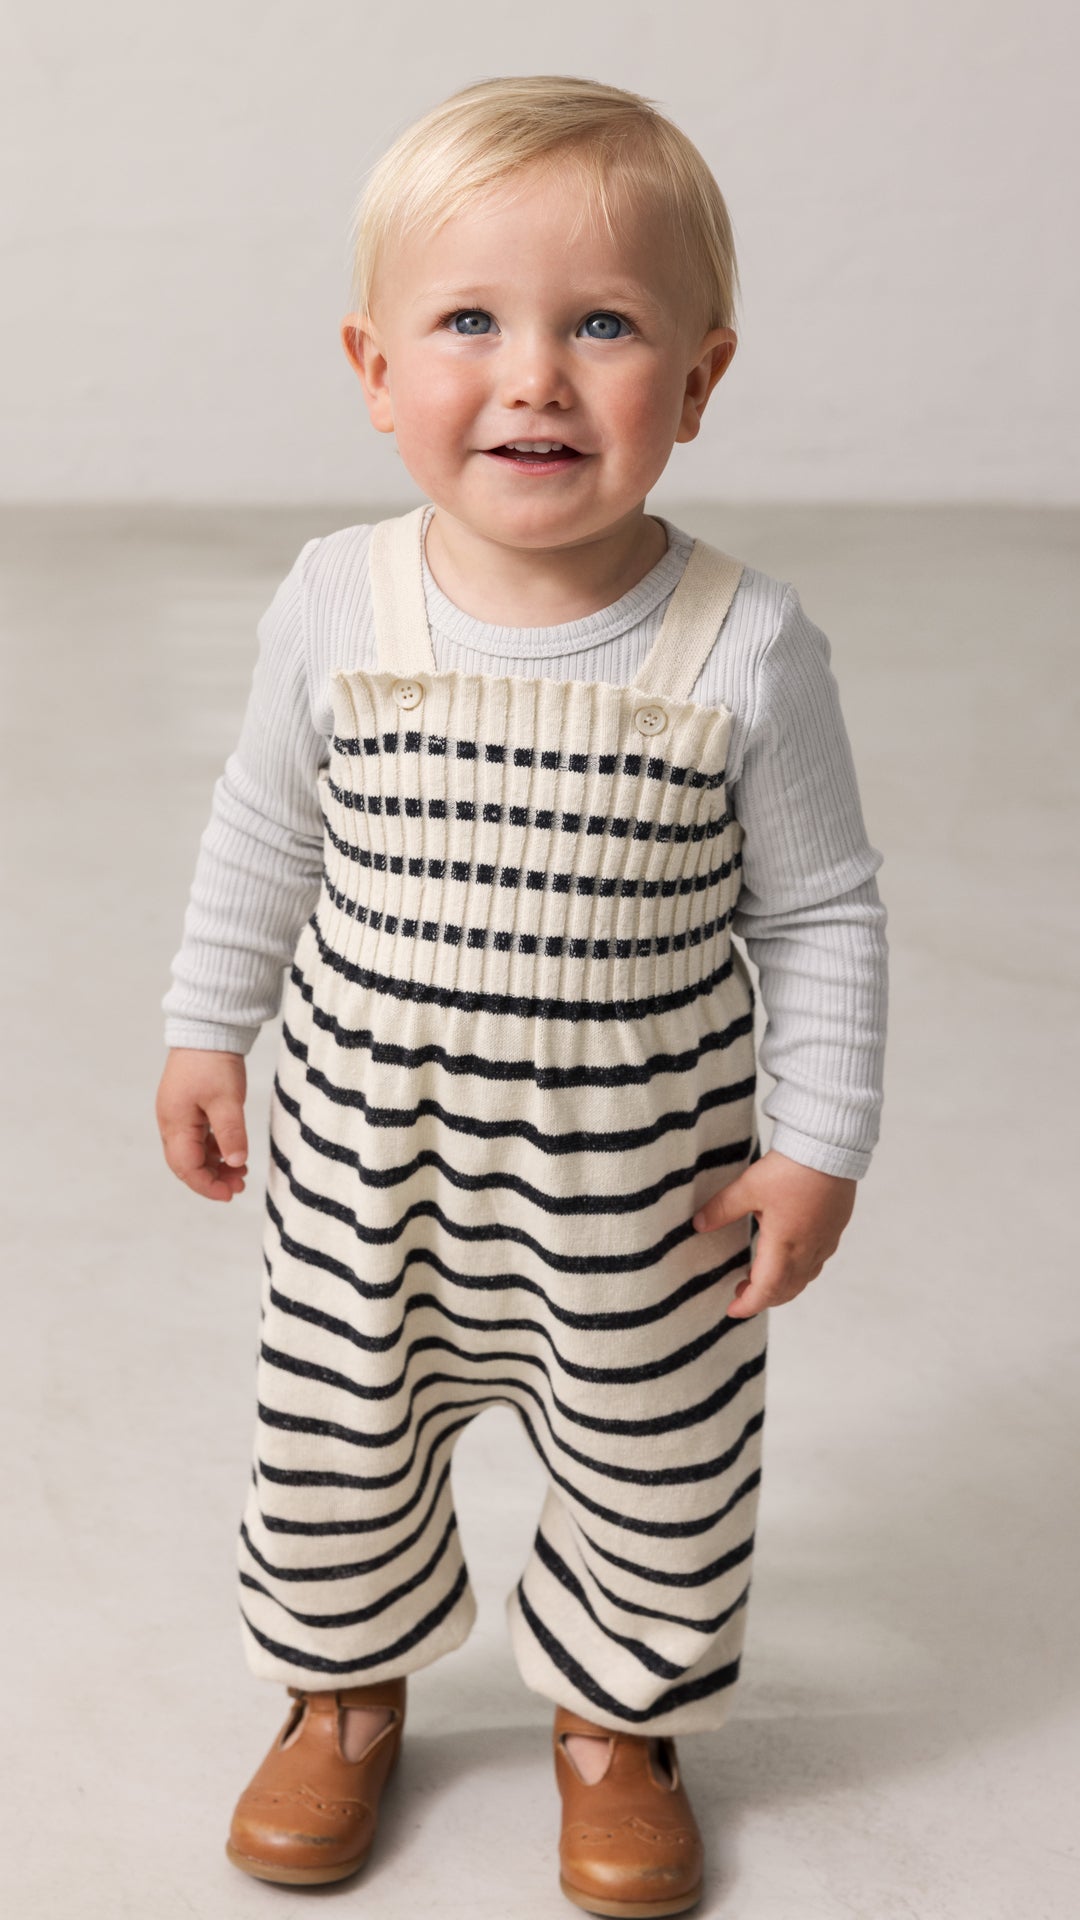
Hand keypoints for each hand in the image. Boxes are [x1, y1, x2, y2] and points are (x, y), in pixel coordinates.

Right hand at [155, 1047, 248, 1201]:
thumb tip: (235, 1163)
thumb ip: (231, 1134)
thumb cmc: (214, 1063)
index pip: (186, 1167)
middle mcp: (170, 1122)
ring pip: (192, 1152)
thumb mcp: (227, 1100)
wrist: (207, 1029)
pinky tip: (233, 1152)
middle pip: (186, 1163)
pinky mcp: (186, 1107)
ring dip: (214, 1165)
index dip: (207, 1186)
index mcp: (175, 1123)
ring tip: (241, 1171)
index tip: (231, 1194)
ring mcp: (177, 1115)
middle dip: (211, 1179)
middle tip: (240, 1185)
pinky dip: (214, 1149)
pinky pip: (197, 1138)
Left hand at [692, 1149, 855, 1317]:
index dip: (748, 1305)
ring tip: (760, 1277)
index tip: (732, 1310)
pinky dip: (798, 1271)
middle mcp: (808, 1250)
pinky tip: (787, 1256)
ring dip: (781, 1286)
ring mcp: (825, 1241)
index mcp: (784, 1245)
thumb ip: (722, 1209)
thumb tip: (698, 1224)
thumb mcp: (748, 1187)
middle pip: (786, 1290)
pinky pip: (816, 1263)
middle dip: (763, 1297)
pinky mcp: (834, 1229)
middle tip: (740, 1293)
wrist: (831, 1148)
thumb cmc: (791, 1168)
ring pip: (804, 1278)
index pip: (766, 1290)